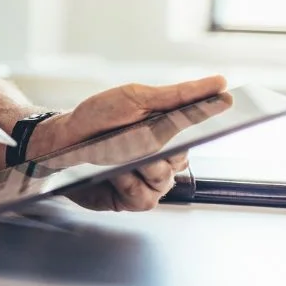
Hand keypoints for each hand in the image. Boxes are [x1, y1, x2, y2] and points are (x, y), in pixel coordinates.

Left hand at [28, 76, 228, 212]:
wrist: (61, 141)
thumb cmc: (98, 118)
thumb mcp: (136, 98)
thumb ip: (178, 95)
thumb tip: (220, 83)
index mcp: (172, 134)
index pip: (201, 131)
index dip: (211, 122)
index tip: (224, 108)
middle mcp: (166, 160)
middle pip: (181, 159)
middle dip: (158, 146)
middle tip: (137, 136)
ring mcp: (151, 183)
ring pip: (162, 178)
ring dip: (138, 163)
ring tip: (116, 152)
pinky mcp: (133, 201)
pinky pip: (144, 196)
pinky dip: (127, 182)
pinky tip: (112, 172)